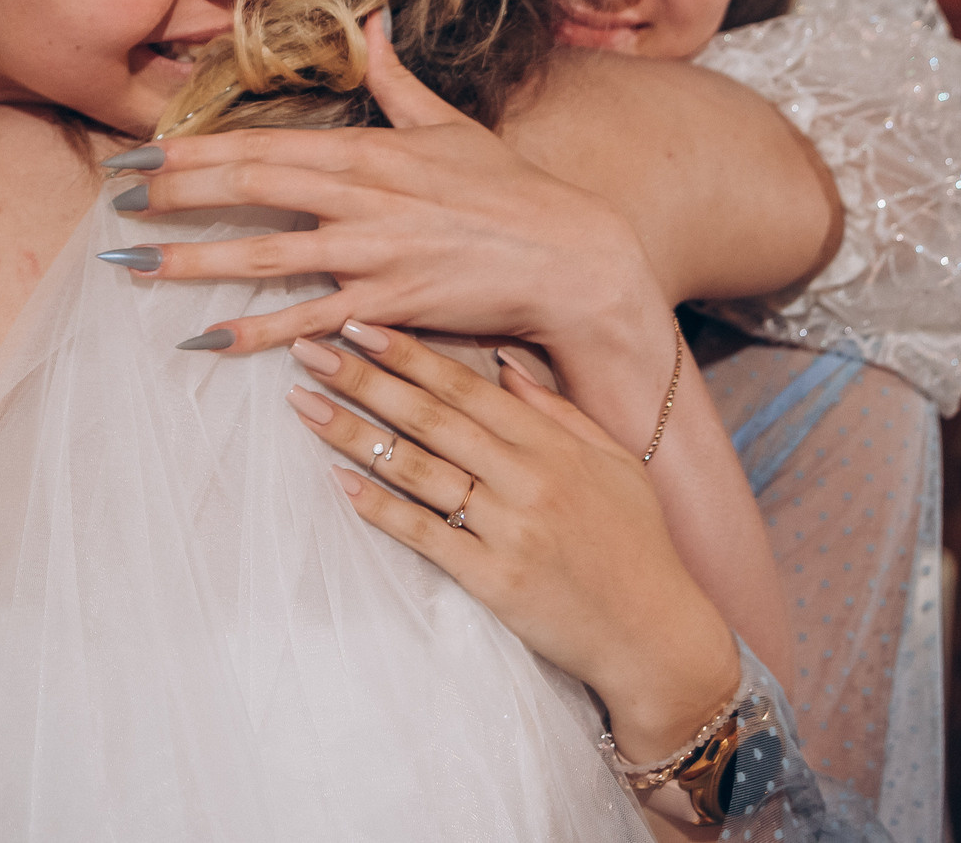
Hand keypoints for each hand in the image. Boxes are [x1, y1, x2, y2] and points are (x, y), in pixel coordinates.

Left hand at [117, 15, 663, 356]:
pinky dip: (259, 330)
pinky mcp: (391, 304)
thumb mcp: (449, 125)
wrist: (570, 257)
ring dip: (195, 257)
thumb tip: (372, 22)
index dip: (196, 146)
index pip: (264, 142)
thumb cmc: (509, 190)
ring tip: (134, 263)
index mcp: (370, 151)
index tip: (140, 149)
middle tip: (115, 197)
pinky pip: (312, 320)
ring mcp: (375, 251)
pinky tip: (208, 339)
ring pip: (268, 252)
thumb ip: (397, 79)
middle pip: (253, 186)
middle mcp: (364, 196)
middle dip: (177, 190)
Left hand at [284, 320, 737, 764]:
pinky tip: (339, 483)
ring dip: (353, 434)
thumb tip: (504, 365)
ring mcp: (509, 528)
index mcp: (552, 445)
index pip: (465, 387)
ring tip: (304, 404)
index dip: (408, 353)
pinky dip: (379, 508)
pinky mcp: (493, 579)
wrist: (656, 634)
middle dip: (364, 378)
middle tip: (309, 349)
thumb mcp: (613, 463)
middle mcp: (527, 478)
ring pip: (416, 469)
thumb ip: (557, 413)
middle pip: (430, 417)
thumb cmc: (637, 544)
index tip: (359, 326)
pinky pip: (424, 535)